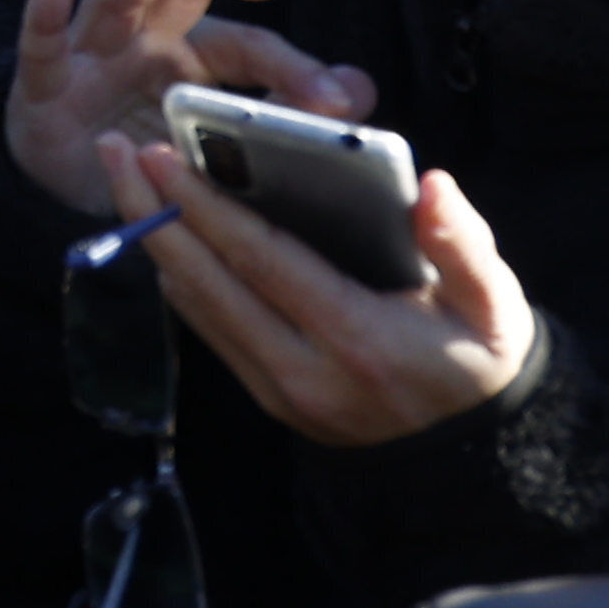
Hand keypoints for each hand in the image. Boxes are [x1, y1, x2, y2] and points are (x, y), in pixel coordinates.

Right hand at [4, 0, 375, 224]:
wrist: (66, 187)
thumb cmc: (147, 152)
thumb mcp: (217, 146)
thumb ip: (281, 115)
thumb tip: (362, 92)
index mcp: (192, 54)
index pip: (247, 45)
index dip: (293, 66)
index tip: (342, 98)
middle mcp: (144, 37)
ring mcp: (90, 52)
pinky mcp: (42, 83)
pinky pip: (39, 42)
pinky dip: (42, 11)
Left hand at [104, 129, 539, 450]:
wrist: (474, 455)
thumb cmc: (480, 358)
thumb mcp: (494, 303)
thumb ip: (463, 243)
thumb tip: (432, 185)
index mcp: (358, 338)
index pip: (264, 262)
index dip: (206, 206)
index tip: (162, 156)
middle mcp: (306, 372)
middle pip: (210, 285)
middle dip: (155, 214)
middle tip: (115, 152)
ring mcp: (282, 393)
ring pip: (199, 311)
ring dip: (156, 244)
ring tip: (124, 181)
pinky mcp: (272, 401)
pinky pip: (212, 332)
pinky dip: (181, 281)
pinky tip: (162, 234)